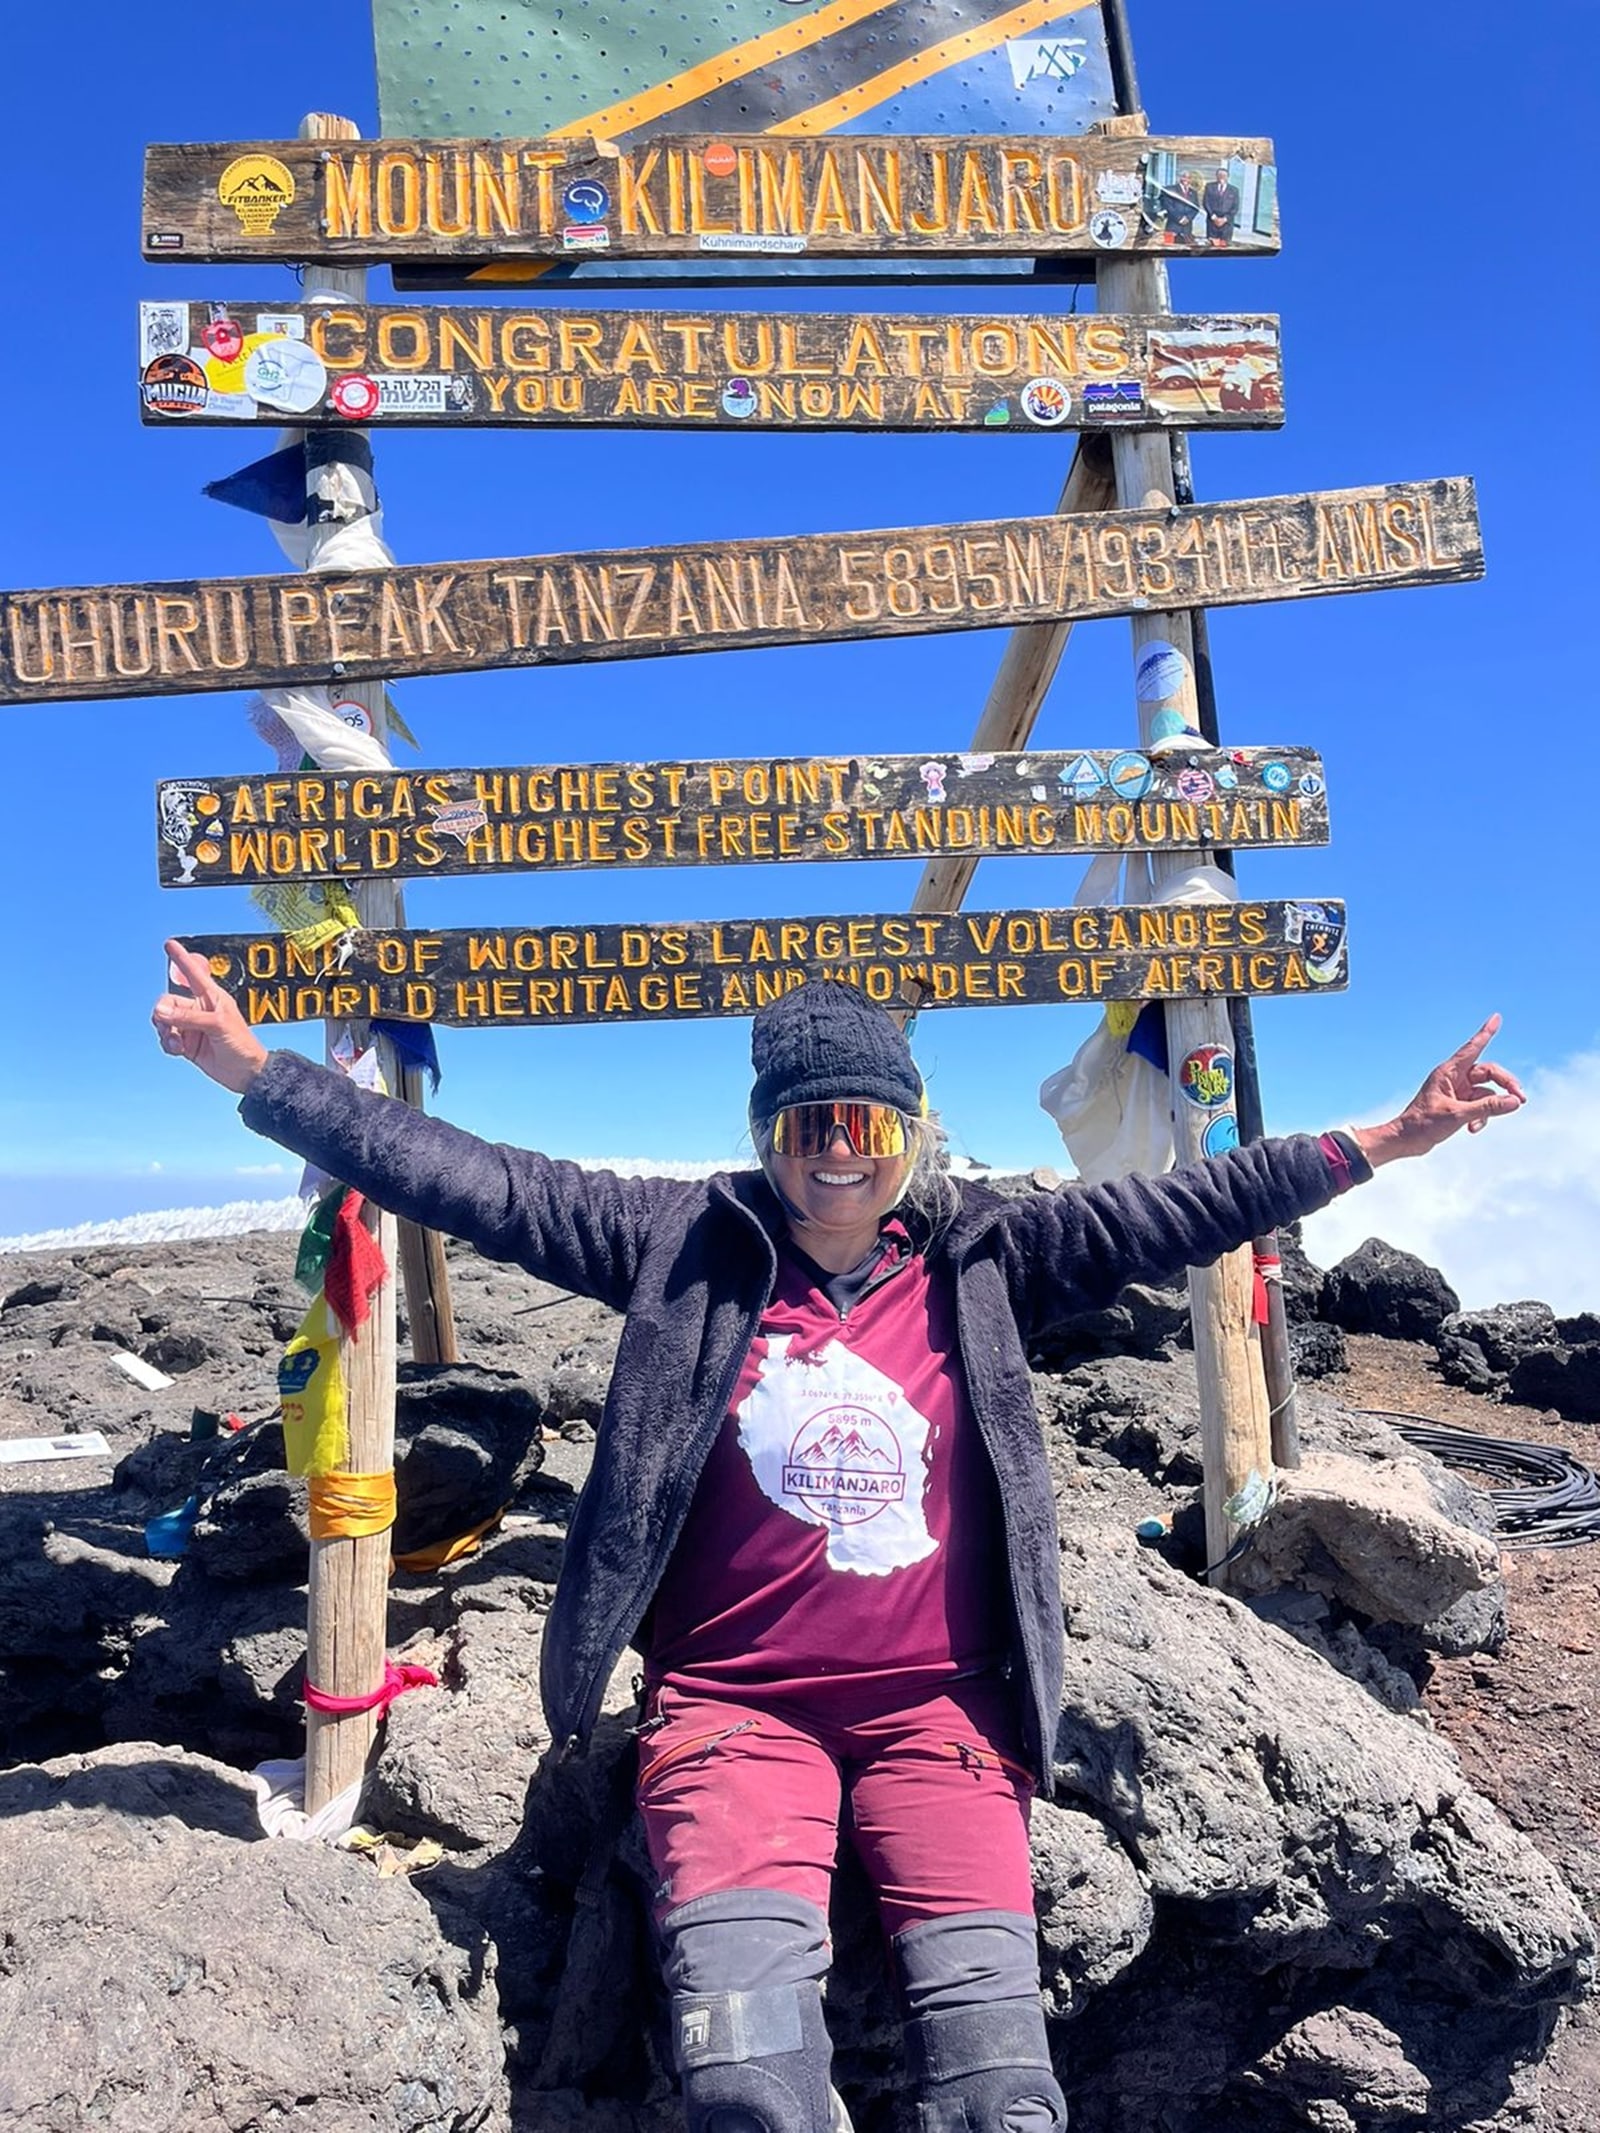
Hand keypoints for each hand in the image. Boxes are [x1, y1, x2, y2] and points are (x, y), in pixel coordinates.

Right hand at [151, 939, 268, 1094]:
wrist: (245, 1072)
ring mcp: (191, 1026)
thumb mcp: (217, 1025)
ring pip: (164, 1021)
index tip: (170, 944)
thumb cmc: (241, 1044)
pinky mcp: (186, 1043)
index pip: (193, 973)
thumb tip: (160, 1012)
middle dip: (163, 1013)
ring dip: (165, 1031)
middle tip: (167, 1024)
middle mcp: (198, 1008)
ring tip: (177, 1043)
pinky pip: (167, 1038)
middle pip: (168, 1002)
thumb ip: (188, 1017)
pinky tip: (179, 1050)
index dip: (181, 958)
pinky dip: (168, 1044)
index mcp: (211, 996)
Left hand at [1351, 1015, 1524, 1167]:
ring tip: (1481, 1124)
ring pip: (1486, 1093)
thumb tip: (1515, 1101)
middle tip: (1521, 1098)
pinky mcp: (1458, 1105)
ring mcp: (1457, 1091)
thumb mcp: (1458, 1115)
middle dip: (1506, 1085)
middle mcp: (1454, 1078)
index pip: (1473, 1048)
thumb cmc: (1423, 1124)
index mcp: (1449, 1072)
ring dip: (1490, 1109)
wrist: (1406, 1141)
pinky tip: (1473, 1130)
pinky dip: (1481, 1117)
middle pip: (1489, 1073)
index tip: (1496, 1018)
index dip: (1486, 1033)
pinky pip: (1479, 1106)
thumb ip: (1488, 1108)